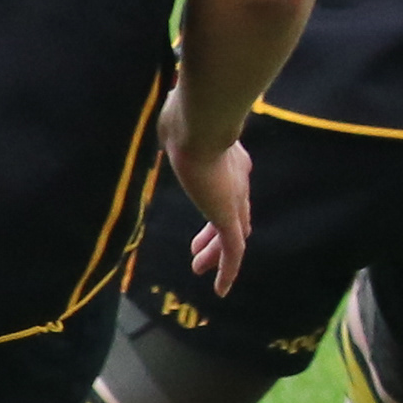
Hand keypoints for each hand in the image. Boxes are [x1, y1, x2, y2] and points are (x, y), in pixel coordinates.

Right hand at [158, 89, 252, 295]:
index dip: (216, 203)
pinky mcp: (229, 216)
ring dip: (216, 255)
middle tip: (199, 252)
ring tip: (199, 270)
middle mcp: (236, 179)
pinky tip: (222, 289)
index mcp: (228, 159)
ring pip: (232, 235)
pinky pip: (234, 251)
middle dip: (216, 233)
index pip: (230, 189)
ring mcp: (234, 198)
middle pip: (234, 213)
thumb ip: (177, 124)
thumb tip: (165, 113)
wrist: (199, 124)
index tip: (204, 216)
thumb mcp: (180, 122)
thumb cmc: (183, 118)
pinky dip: (229, 270)